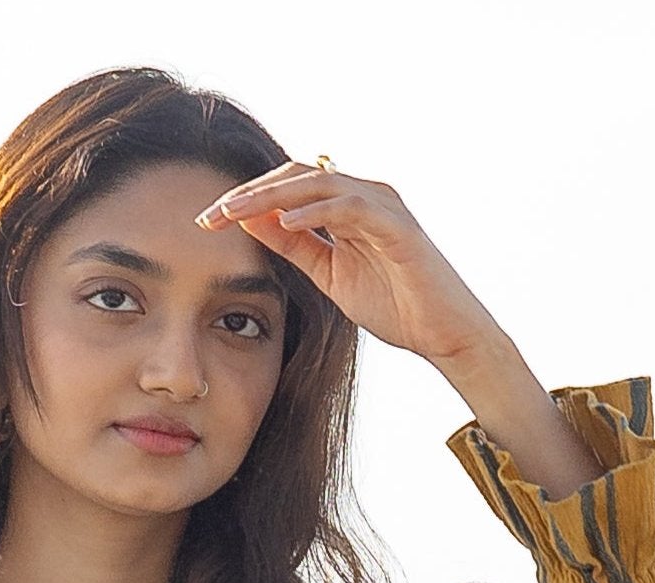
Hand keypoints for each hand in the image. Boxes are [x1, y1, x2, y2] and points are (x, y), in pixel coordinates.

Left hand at [198, 161, 504, 369]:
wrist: (447, 337)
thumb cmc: (398, 308)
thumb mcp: (331, 275)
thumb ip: (296, 246)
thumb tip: (250, 220)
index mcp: (347, 204)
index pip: (287, 186)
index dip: (246, 200)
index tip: (207, 221)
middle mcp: (363, 193)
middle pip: (295, 174)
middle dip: (249, 193)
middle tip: (211, 213)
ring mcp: (382, 204)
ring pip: (316, 181)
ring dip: (271, 195)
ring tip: (235, 212)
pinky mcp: (396, 224)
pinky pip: (347, 206)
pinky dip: (314, 209)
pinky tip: (284, 220)